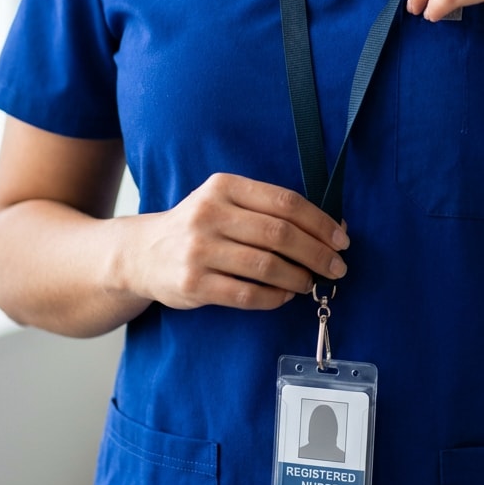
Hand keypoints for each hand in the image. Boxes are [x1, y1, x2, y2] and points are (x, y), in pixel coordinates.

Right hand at [130, 174, 349, 311]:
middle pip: (280, 234)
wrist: (142, 253)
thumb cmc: (199, 226)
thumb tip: (330, 228)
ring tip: (310, 283)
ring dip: (298, 277)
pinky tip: (285, 296)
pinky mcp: (192, 283)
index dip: (319, 222)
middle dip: (317, 253)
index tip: (341, 239)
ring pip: (266, 266)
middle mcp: (209, 214)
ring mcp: (199, 250)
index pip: (285, 202)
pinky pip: (246, 294)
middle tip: (336, 267)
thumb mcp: (224, 202)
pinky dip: (274, 297)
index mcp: (224, 187)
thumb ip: (268, 210)